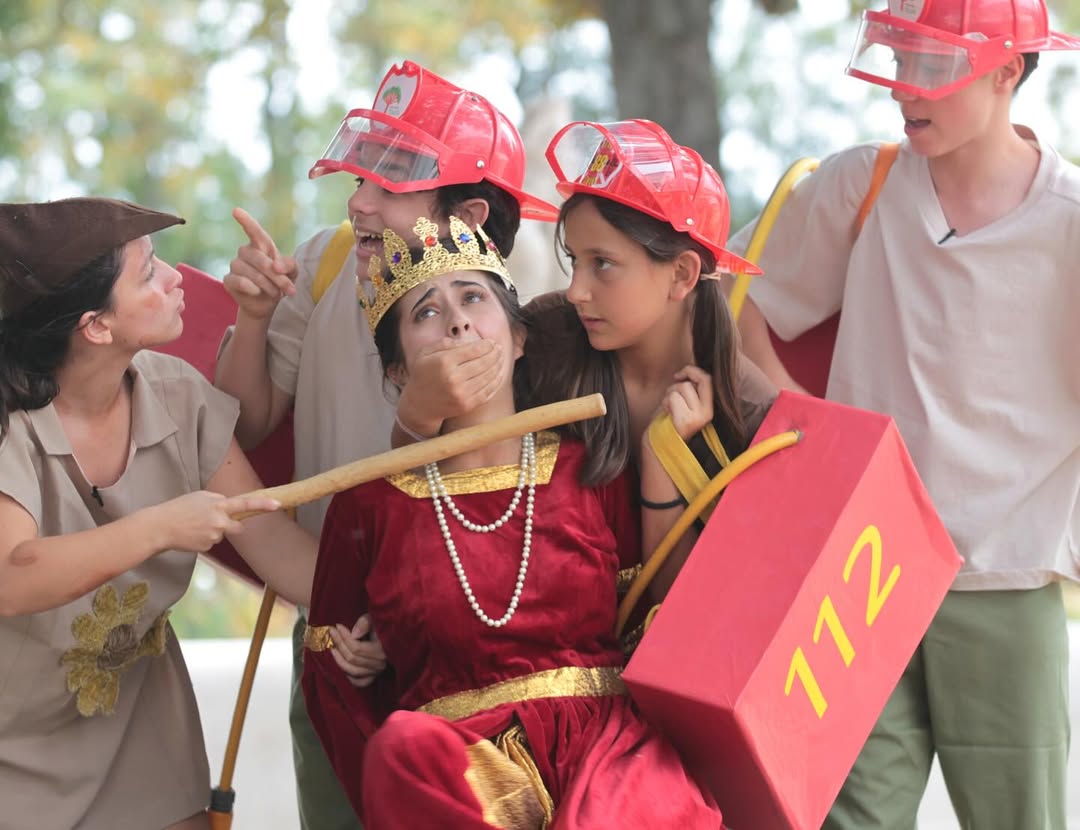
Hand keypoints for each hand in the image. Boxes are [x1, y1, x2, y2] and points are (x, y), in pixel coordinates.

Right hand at [147, 491, 281, 552]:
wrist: (160, 527)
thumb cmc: (179, 508)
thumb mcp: (200, 496)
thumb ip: (218, 500)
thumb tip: (229, 505)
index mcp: (218, 505)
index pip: (245, 504)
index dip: (263, 505)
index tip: (277, 504)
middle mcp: (220, 521)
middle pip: (237, 526)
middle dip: (230, 525)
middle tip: (212, 521)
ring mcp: (214, 536)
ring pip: (221, 534)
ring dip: (212, 531)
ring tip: (194, 525)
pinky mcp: (208, 547)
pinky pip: (211, 542)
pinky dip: (203, 539)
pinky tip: (191, 535)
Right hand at [222, 207, 297, 319]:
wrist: (267, 304)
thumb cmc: (280, 283)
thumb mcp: (292, 273)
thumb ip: (289, 265)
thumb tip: (277, 266)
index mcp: (260, 246)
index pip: (254, 231)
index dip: (246, 221)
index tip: (236, 211)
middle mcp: (245, 252)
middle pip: (260, 259)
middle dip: (278, 276)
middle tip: (290, 290)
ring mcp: (235, 265)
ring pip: (251, 272)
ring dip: (268, 285)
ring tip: (276, 293)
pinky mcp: (228, 280)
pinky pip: (239, 281)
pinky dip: (252, 288)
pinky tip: (257, 292)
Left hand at [329, 614, 387, 687]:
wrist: (393, 635)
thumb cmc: (382, 625)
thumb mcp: (375, 619)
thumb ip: (365, 622)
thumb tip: (353, 634)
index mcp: (382, 650)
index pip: (356, 648)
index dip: (344, 637)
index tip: (336, 626)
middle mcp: (379, 664)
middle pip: (352, 658)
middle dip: (339, 644)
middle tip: (331, 633)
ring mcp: (376, 672)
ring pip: (352, 670)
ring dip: (339, 659)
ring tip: (332, 647)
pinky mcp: (373, 677)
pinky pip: (358, 682)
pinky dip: (348, 676)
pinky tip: (341, 666)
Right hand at [396, 338, 505, 436]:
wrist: (418, 404)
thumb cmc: (422, 374)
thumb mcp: (425, 353)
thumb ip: (444, 343)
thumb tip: (467, 342)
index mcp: (444, 362)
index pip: (473, 350)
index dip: (486, 345)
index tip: (492, 342)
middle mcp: (454, 378)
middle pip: (483, 362)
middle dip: (495, 354)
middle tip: (500, 349)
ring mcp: (461, 394)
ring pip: (488, 377)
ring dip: (498, 366)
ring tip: (501, 359)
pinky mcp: (467, 405)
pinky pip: (487, 392)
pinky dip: (496, 382)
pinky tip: (499, 374)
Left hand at [661, 365, 713, 439]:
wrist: (659, 444)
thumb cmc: (670, 420)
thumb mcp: (684, 403)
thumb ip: (691, 389)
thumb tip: (690, 370)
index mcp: (710, 408)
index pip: (708, 379)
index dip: (693, 371)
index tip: (679, 375)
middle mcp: (707, 413)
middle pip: (698, 380)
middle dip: (682, 379)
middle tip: (673, 384)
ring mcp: (698, 418)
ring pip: (683, 387)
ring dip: (670, 393)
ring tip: (669, 406)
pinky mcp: (686, 421)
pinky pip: (674, 397)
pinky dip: (665, 402)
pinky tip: (666, 413)